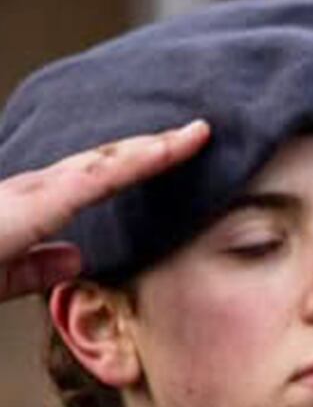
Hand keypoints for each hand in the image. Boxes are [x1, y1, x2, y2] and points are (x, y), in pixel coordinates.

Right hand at [0, 120, 209, 300]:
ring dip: (156, 146)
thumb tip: (75, 258)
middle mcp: (37, 187)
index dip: (136, 164)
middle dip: (155, 145)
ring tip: (197, 133)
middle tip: (198, 132)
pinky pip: (96, 179)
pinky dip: (135, 163)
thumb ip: (38, 267)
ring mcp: (38, 190)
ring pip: (109, 161)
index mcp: (32, 204)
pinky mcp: (38, 203)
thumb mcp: (4, 274)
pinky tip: (166, 151)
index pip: (96, 178)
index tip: (176, 154)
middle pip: (107, 160)